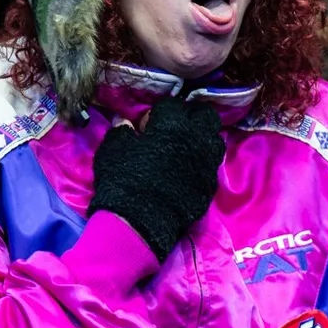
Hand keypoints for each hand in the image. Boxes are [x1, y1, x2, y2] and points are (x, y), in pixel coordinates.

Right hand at [89, 97, 226, 260]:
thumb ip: (122, 131)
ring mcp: (208, 164)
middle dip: (192, 116)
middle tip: (174, 127)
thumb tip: (126, 124)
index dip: (159, 111)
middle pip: (205, 115)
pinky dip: (202, 163)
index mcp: (173, 125)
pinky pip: (211, 166)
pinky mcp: (210, 186)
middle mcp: (197, 140)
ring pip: (215, 140)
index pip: (173, 105)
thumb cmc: (123, 179)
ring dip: (202, 138)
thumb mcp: (112, 149)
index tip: (148, 124)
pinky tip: (187, 170)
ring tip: (184, 148)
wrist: (140, 222)